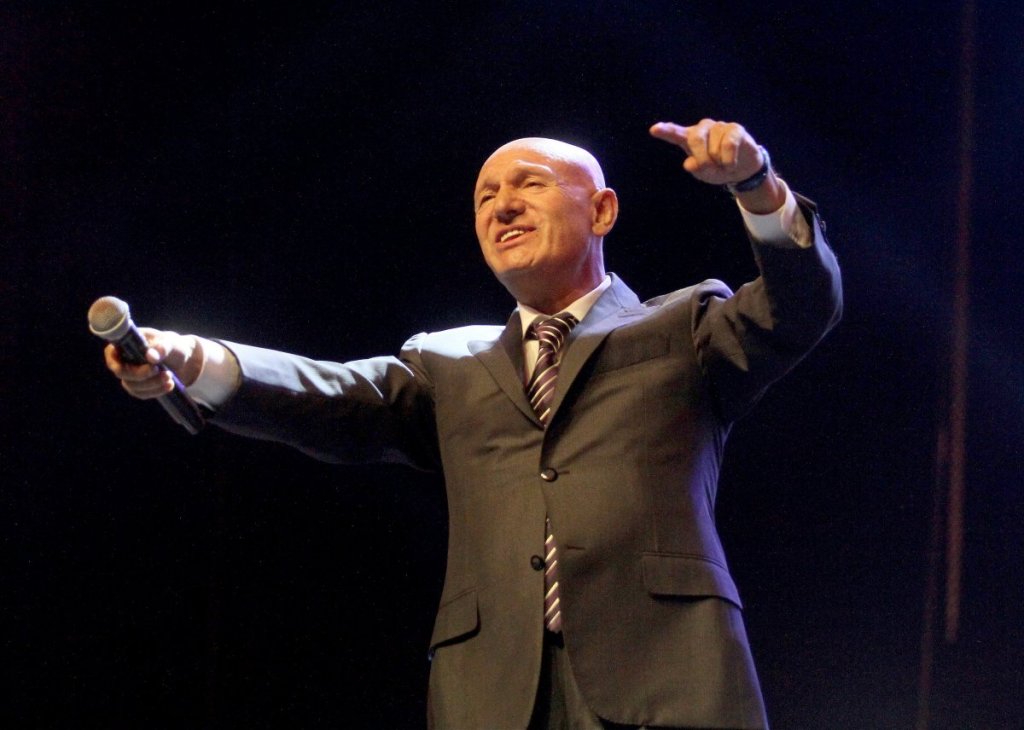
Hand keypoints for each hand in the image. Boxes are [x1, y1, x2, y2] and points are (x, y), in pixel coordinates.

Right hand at [104, 328, 203, 399]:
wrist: (183, 360)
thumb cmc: (174, 346)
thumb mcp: (172, 344)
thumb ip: (163, 348)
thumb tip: (150, 356)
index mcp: (128, 343)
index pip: (110, 353)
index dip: (114, 361)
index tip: (132, 364)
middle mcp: (125, 360)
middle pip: (121, 372)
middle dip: (140, 374)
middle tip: (158, 370)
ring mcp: (131, 374)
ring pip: (132, 385)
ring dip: (151, 384)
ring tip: (169, 376)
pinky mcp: (139, 386)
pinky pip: (141, 394)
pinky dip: (155, 391)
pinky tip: (170, 385)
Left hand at [649, 118, 784, 212]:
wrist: (742, 168)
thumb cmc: (718, 168)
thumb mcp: (705, 174)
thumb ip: (697, 169)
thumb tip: (690, 163)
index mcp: (689, 138)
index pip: (675, 133)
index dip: (665, 131)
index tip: (654, 130)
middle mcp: (702, 128)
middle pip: (695, 139)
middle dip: (703, 159)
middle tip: (710, 167)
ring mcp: (718, 126)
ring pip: (714, 147)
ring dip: (720, 162)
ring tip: (723, 162)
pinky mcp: (734, 128)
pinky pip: (729, 145)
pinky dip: (729, 160)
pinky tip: (731, 163)